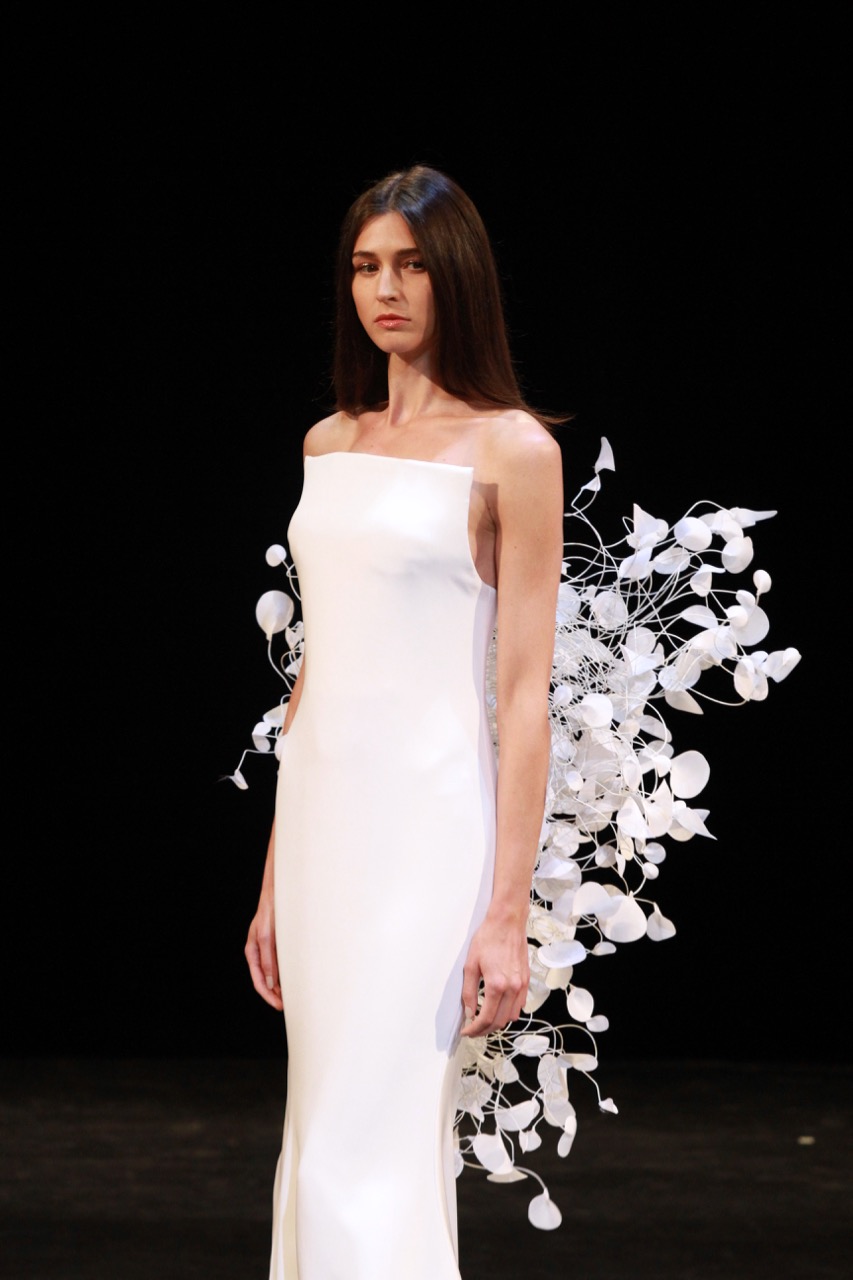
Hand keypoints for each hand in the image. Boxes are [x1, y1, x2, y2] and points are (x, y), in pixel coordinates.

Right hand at [245, 892, 282, 1011]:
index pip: (259, 981)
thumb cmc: (270, 910)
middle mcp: (260, 951)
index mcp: (252, 951)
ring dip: (281, 985)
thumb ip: (268, 959)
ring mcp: (269, 947)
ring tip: (292, 996)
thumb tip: (271, 983)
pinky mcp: (279, 942)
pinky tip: (295, 978)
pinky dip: (286, 973)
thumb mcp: (267, 936)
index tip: (280, 1006)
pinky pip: (282, 963)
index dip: (269, 995)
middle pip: (266, 980)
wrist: (279, 891)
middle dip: (275, 994)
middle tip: (288, 1006)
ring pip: (274, 973)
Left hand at [459, 909, 528, 1036]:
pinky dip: (509, 1012)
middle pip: (499, 1022)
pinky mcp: (526, 981)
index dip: (474, 1029)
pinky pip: (519, 1005)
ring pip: (511, 1016)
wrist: (507, 922)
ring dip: (497, 1023)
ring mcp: (521, 985)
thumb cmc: (488, 938)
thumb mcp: (471, 965)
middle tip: (472, 1030)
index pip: (486, 1018)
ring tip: (484, 1020)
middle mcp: (512, 988)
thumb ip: (469, 992)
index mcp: (497, 985)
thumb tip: (469, 1012)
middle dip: (484, 1030)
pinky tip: (498, 1008)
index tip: (466, 1031)